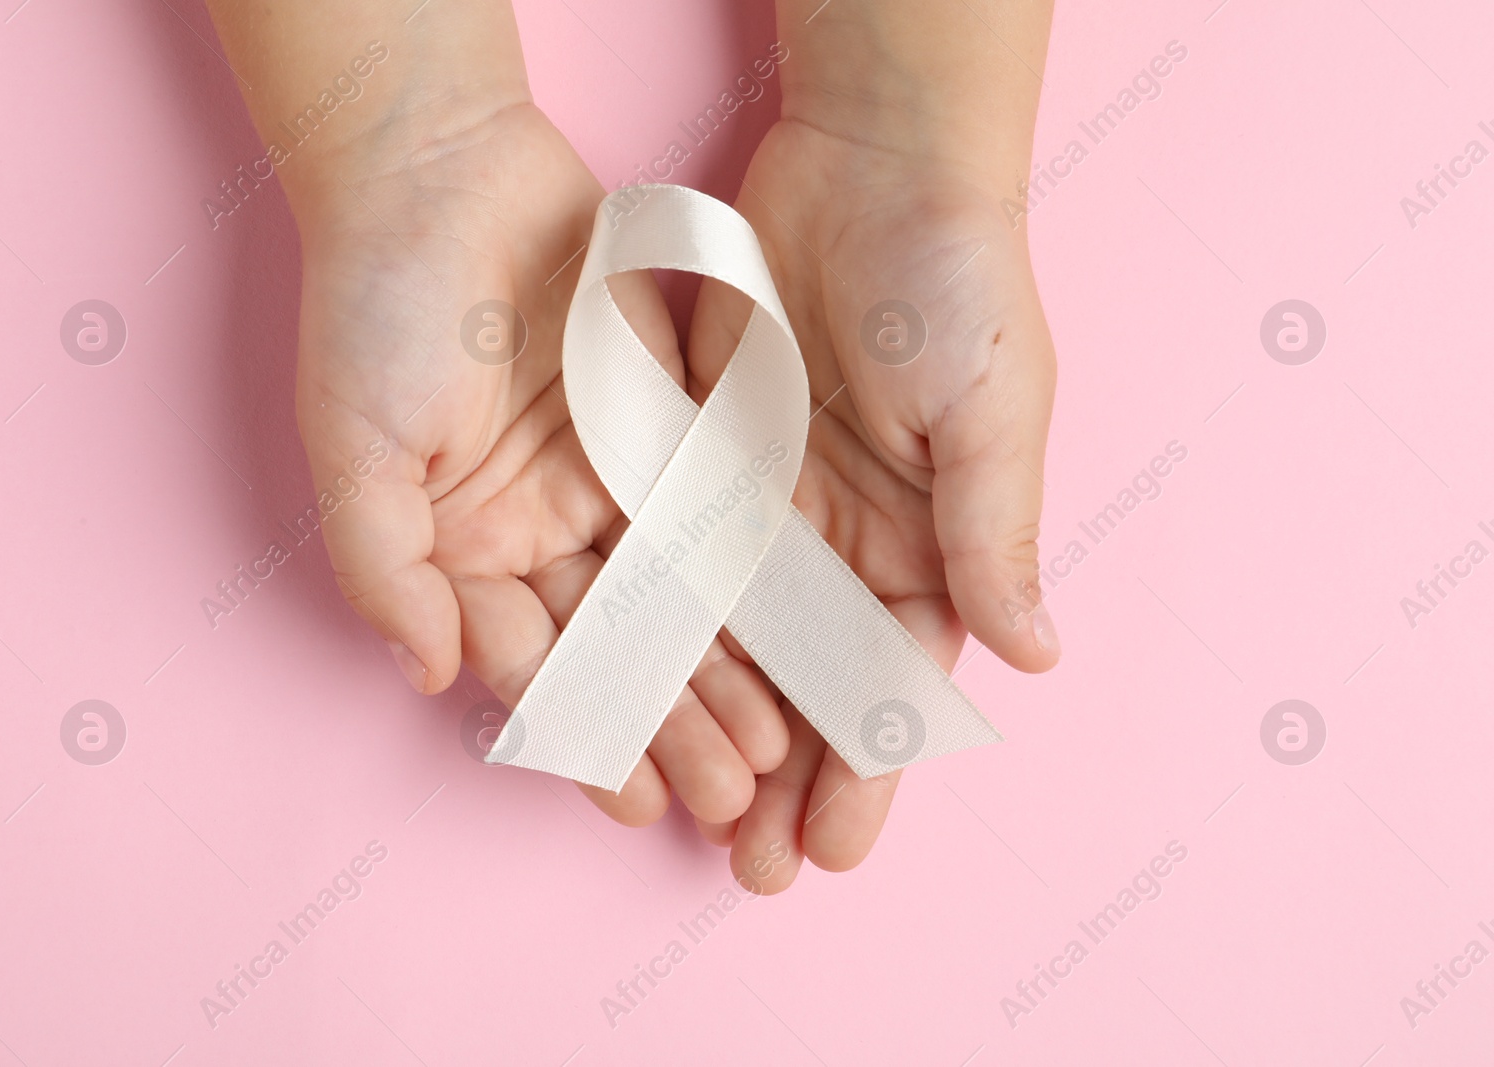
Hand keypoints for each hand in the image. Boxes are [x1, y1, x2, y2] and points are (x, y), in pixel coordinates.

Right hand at [293, 101, 789, 828]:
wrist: (441, 170)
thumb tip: (432, 675)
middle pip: (618, 645)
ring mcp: (607, 478)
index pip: (535, 665)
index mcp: (466, 549)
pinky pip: (715, 510)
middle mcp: (541, 528)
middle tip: (732, 797)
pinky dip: (749, 574)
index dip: (587, 735)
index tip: (639, 803)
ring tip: (774, 747)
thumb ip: (388, 568)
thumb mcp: (356, 447)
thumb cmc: (378, 308)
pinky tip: (790, 631)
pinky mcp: (667, 423)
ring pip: (678, 594)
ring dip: (721, 672)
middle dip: (672, 724)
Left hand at [688, 116, 1058, 889]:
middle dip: (785, 783)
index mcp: (930, 548)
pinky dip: (656, 635)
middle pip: (808, 687)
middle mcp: (847, 546)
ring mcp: (770, 511)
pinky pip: (673, 564)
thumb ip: (995, 537)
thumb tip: (1035, 660)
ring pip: (734, 646)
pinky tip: (629, 700)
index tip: (833, 851)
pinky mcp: (701, 464)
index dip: (867, 772)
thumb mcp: (993, 412)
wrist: (872, 167)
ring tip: (683, 818)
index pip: (893, 684)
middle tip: (751, 871)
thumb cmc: (957, 284)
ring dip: (712, 732)